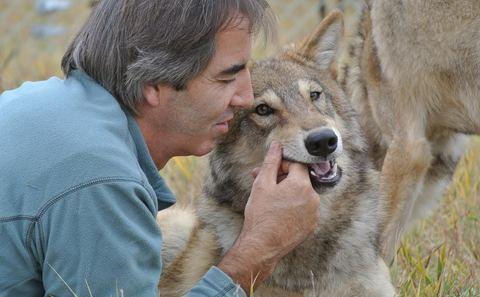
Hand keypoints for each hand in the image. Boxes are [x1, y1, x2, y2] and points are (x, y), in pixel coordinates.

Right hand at [217, 141, 319, 291]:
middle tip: (263, 183)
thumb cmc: (261, 214)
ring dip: (287, 192)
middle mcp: (313, 197)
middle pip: (299, 179)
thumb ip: (271, 161)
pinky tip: (278, 211)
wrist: (262, 245)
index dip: (281, 165)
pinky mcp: (311, 225)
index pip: (296, 165)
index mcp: (302, 184)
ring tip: (269, 199)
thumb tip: (277, 145)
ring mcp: (314, 213)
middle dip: (282, 178)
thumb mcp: (262, 183)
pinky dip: (293, 206)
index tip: (269, 172)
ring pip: (301, 194)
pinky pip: (303, 208)